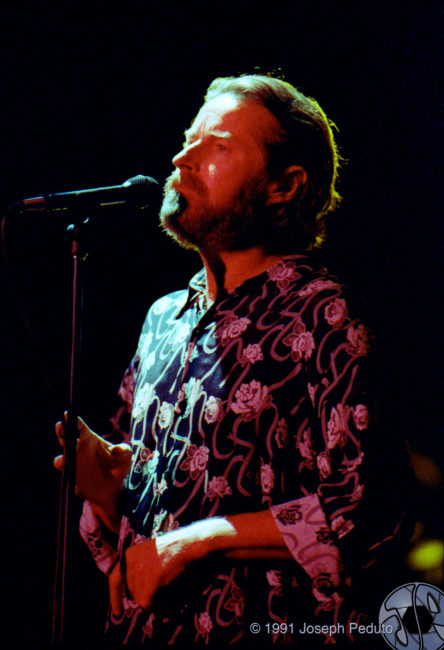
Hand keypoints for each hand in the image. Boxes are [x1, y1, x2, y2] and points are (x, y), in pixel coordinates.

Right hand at [54, 414, 131, 530]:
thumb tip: (116, 449)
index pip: (79, 427)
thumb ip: (124, 451)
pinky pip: (68, 478)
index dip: (73, 420)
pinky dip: (70, 479)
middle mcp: (78, 450)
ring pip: (61, 460)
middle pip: (65, 438)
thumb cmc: (119, 466)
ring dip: (61, 460)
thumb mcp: (126, 457)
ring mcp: (74, 464)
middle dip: (61, 432)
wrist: (113, 488)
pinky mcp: (73, 479)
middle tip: (60, 427)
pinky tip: (76, 483)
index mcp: (89, 439)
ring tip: (63, 461)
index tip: (67, 414)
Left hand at [108, 534, 191, 614]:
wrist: (189, 545)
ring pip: (141, 601)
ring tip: (168, 583)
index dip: (115, 597)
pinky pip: (149, 604)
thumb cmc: (175, 549)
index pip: (114, 580)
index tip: (117, 612)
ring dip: (154, 599)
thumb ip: (140, 570)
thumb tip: (136, 595)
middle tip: (160, 587)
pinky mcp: (149, 583)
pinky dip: (158, 604)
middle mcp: (128, 565)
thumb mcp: (150, 554)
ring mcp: (138, 574)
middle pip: (132, 594)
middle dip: (144, 595)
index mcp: (129, 555)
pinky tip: (168, 590)